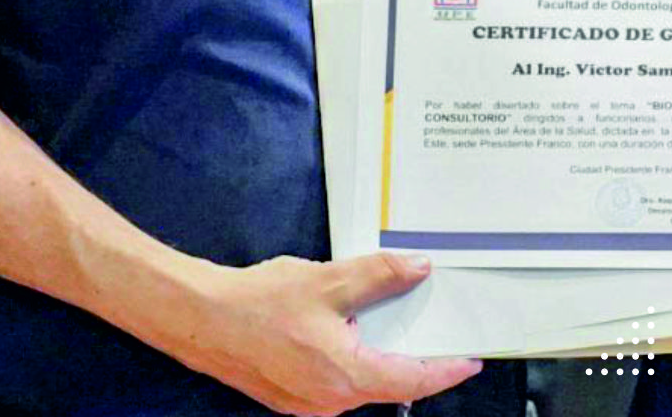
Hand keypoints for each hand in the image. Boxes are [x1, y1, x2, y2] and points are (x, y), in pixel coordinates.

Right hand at [170, 252, 480, 415]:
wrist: (201, 318)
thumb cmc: (258, 302)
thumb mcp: (326, 281)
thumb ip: (377, 276)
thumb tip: (416, 269)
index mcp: (348, 377)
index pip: (414, 379)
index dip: (446, 369)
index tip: (469, 360)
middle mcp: (333, 402)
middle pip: (388, 380)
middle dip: (410, 355)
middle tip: (428, 326)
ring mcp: (310, 404)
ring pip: (359, 381)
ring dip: (375, 354)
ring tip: (380, 318)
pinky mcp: (290, 396)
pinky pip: (334, 381)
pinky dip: (348, 357)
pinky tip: (339, 327)